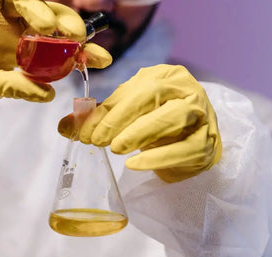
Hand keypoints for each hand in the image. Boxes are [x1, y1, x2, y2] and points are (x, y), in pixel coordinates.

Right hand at [0, 0, 111, 105]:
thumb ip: (17, 86)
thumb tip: (50, 94)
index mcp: (20, 52)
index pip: (57, 49)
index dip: (81, 52)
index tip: (103, 59)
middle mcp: (14, 30)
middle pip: (50, 22)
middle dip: (70, 28)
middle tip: (79, 38)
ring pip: (32, 3)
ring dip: (47, 13)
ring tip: (54, 28)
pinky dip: (23, 0)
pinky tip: (31, 15)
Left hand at [58, 64, 221, 182]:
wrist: (192, 141)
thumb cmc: (155, 122)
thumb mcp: (126, 114)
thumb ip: (98, 118)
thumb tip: (64, 126)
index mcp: (165, 76)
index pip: (134, 89)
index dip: (106, 110)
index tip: (84, 130)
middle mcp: (187, 90)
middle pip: (154, 96)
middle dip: (120, 119)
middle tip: (97, 140)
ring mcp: (202, 115)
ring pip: (174, 118)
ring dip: (140, 133)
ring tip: (116, 148)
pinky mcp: (207, 143)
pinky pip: (185, 149)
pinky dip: (158, 158)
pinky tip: (134, 165)